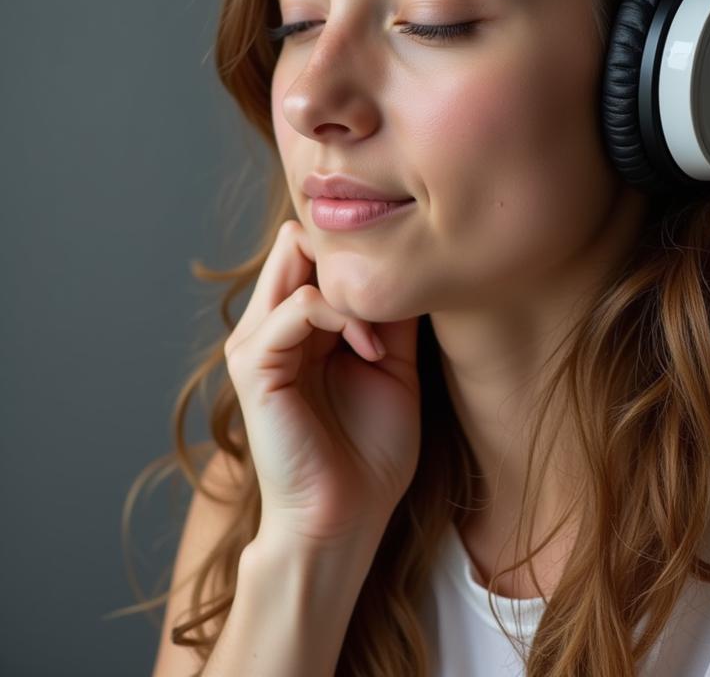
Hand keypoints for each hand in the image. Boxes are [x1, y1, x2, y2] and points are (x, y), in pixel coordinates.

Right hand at [223, 220, 421, 549]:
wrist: (346, 518)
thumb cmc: (372, 451)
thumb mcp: (394, 363)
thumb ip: (392, 312)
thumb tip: (412, 261)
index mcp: (300, 322)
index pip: (317, 244)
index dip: (362, 248)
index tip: (409, 281)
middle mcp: (271, 322)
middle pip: (299, 237)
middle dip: (351, 254)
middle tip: (392, 293)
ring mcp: (256, 340)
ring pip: (295, 253)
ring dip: (353, 285)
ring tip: (382, 335)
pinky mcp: (253, 364)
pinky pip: (296, 305)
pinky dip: (343, 317)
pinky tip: (371, 352)